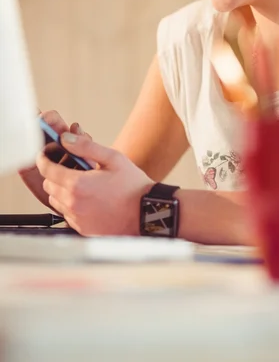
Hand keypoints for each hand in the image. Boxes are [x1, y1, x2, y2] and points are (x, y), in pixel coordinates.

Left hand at [36, 132, 153, 235]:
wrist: (146, 213)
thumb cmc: (133, 186)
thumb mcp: (113, 158)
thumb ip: (86, 147)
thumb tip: (65, 138)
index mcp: (77, 184)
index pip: (46, 169)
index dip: (43, 158)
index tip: (46, 153)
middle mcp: (73, 203)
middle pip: (48, 184)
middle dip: (54, 173)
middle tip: (69, 167)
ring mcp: (76, 218)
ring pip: (55, 200)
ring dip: (61, 189)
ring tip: (80, 183)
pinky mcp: (81, 228)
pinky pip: (66, 213)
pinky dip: (70, 204)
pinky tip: (87, 198)